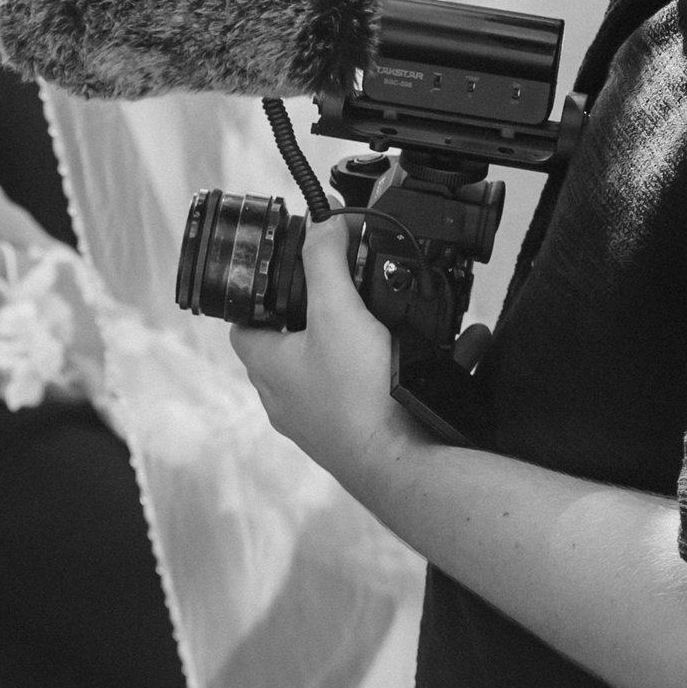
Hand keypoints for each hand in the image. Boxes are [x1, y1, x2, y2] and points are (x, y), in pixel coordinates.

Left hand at [228, 214, 417, 497]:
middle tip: (347, 291)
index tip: (284, 274)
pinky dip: (400, 370)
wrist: (404, 463)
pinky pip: (373, 391)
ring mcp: (322, 419)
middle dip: (321, 315)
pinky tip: (443, 352)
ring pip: (334, 369)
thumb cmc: (359, 398)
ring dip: (360, 343)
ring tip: (389, 320)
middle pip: (290, 344)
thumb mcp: (337, 312)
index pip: (243, 323)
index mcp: (267, 367)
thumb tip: (322, 224)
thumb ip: (325, 261)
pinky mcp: (358, 432)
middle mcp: (287, 397)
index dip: (259, 295)